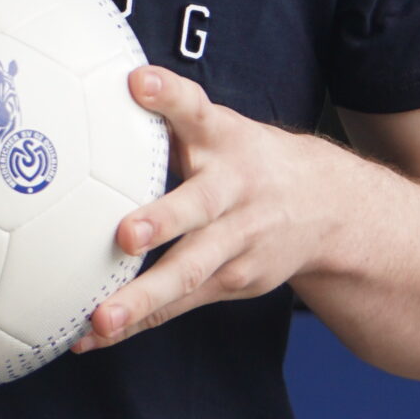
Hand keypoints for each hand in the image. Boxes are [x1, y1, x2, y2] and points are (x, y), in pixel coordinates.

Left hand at [72, 66, 345, 353]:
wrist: (325, 206)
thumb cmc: (243, 160)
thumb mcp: (217, 127)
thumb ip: (169, 112)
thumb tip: (104, 87)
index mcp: (223, 139)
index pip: (195, 108)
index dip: (168, 94)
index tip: (139, 82)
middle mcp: (232, 189)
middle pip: (197, 206)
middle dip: (162, 222)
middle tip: (125, 234)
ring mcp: (237, 240)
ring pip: (189, 270)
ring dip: (143, 297)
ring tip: (102, 318)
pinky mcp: (233, 279)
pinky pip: (180, 304)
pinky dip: (138, 321)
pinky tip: (94, 336)